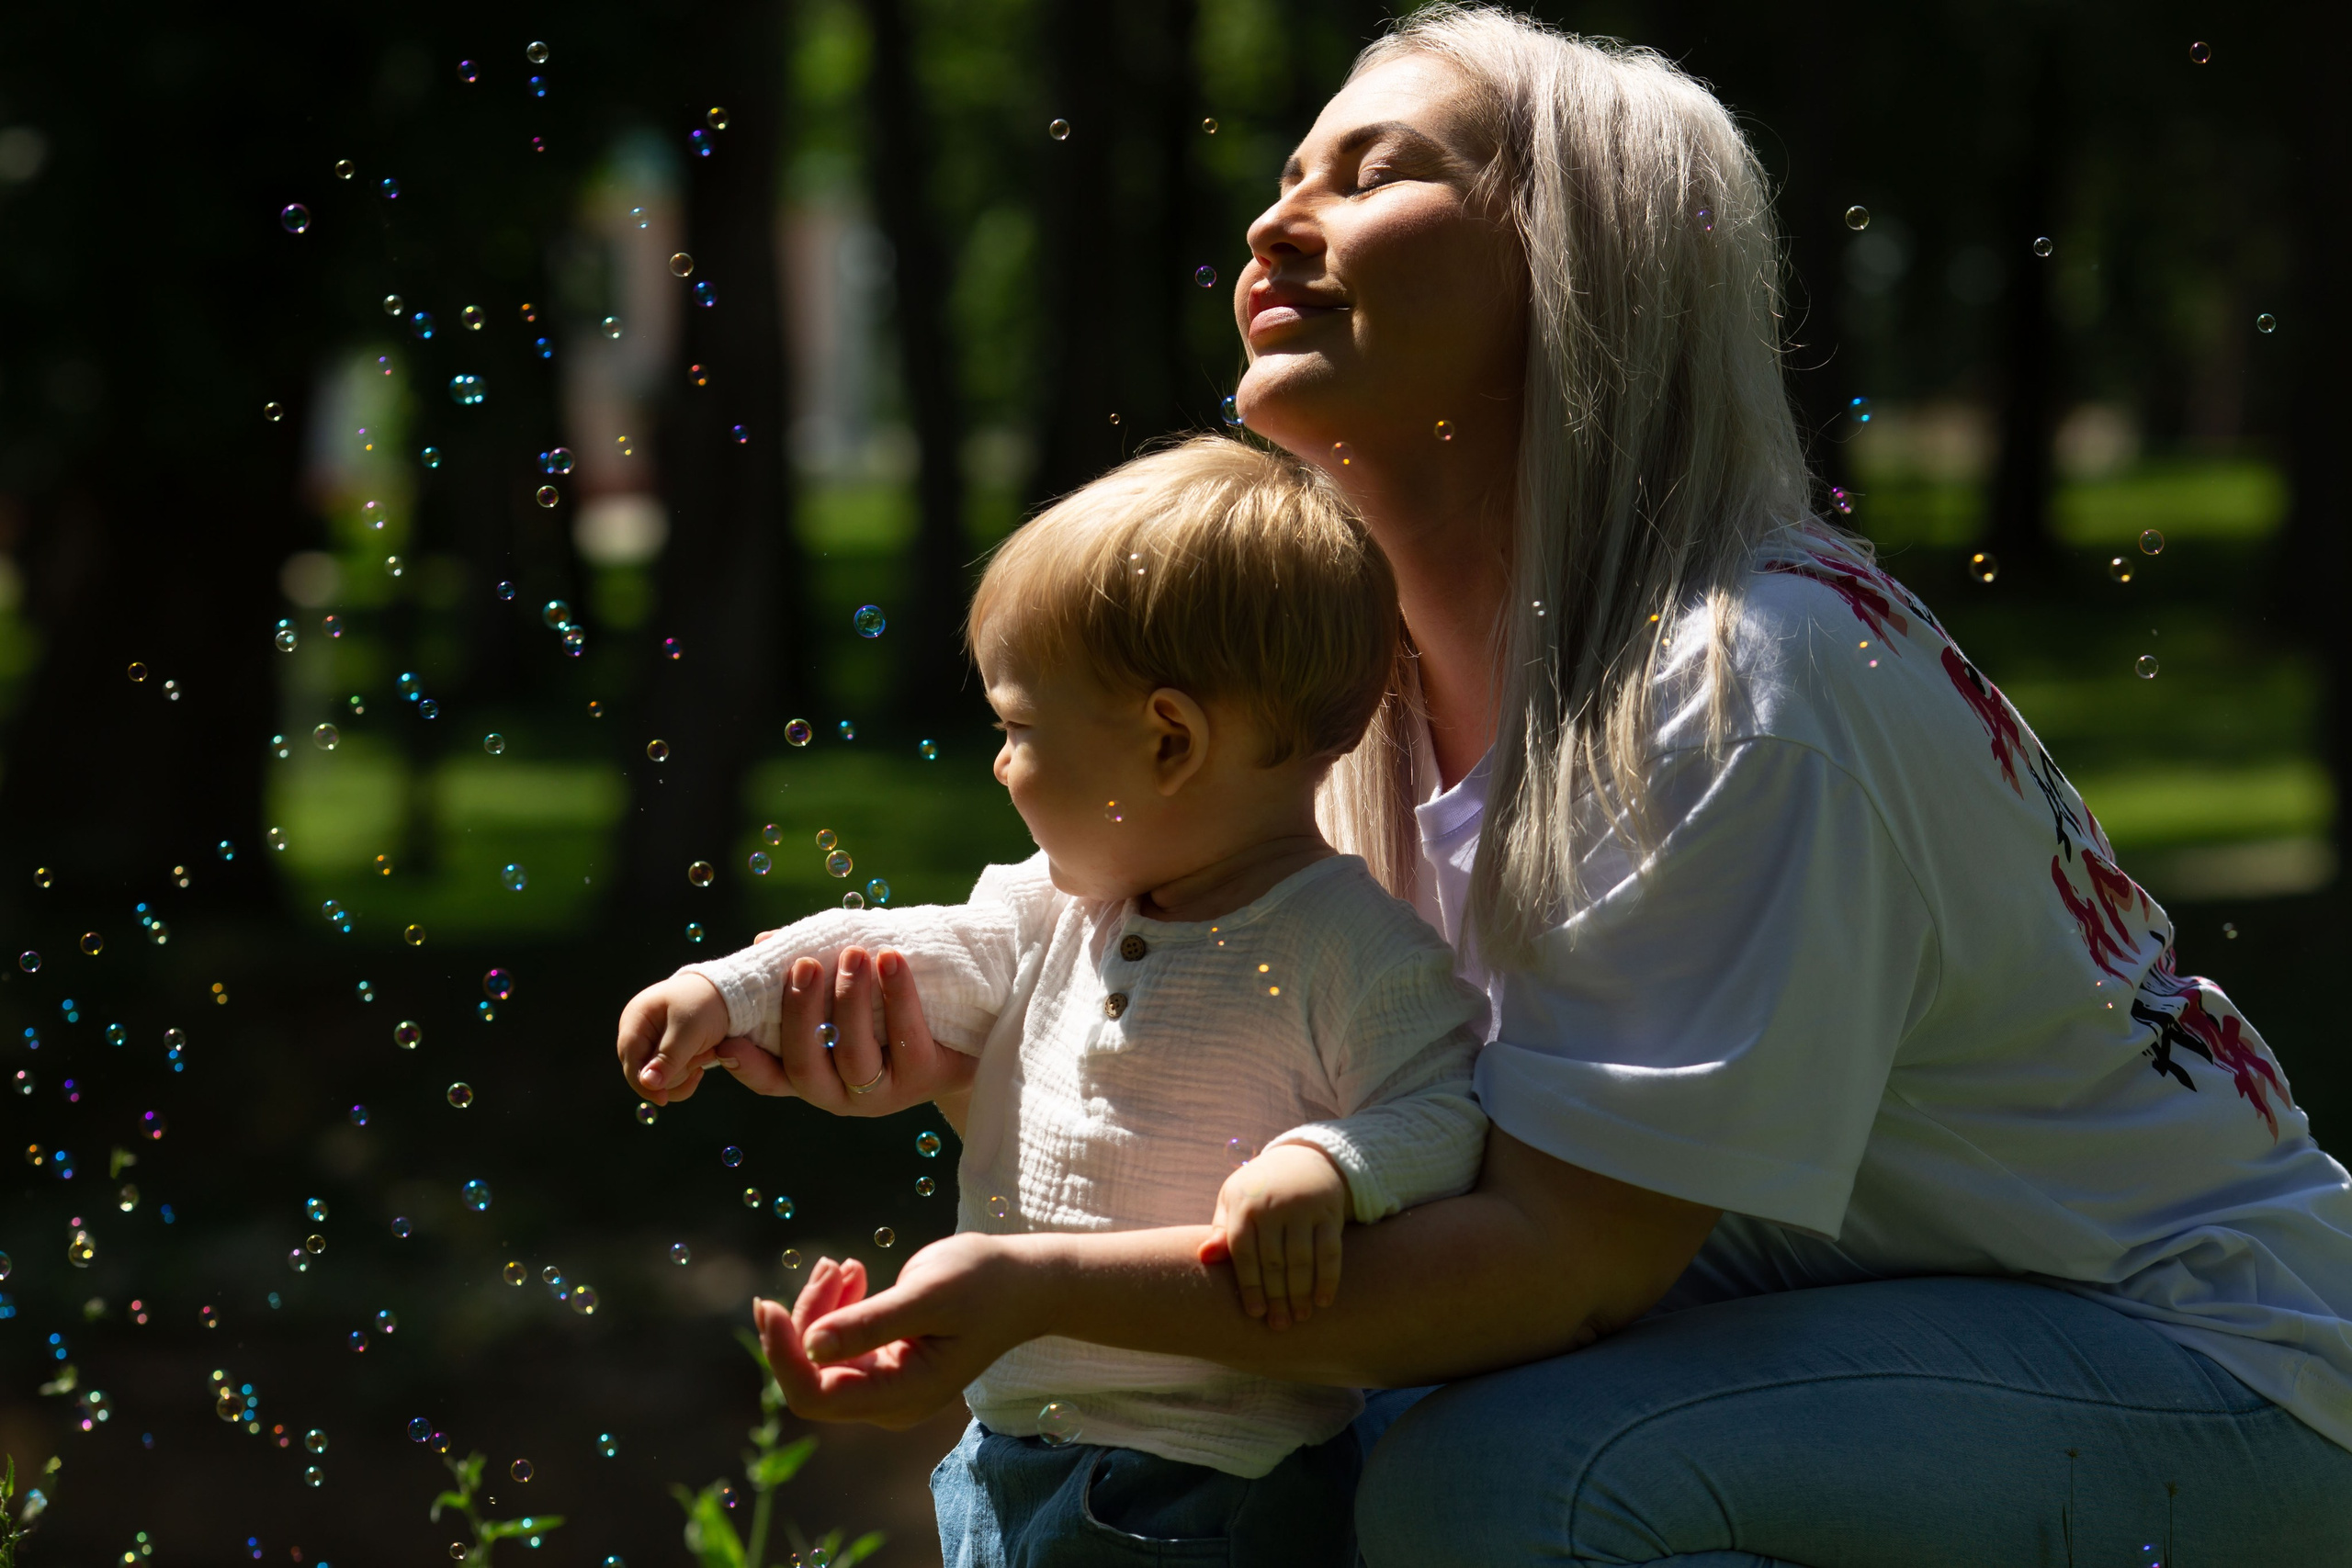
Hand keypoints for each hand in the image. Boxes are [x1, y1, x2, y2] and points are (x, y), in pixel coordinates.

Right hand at [615, 973, 741, 1104]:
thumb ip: (668, 1058)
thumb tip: (646, 1084)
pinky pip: (669, 1075)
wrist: (728, 992)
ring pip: (658, 1077)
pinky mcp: (665, 1051)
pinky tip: (702, 1062)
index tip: (664, 1100)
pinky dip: (686, 1073)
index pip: (631, 1060)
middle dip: (674, 1072)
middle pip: (644, 1072)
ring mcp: (651, 1041)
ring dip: (685, 1071)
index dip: (643, 1083)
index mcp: (635, 1019)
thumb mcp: (689, 1031)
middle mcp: (638, 1031)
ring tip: (707, 1051)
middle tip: (702, 1054)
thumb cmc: (706, 1005)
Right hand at [715, 946, 974, 1121]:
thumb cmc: (893, 1011)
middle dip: (801, 1014)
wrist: (972, 1036)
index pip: (772, 1078)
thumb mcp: (849, 992)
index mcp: (816, 1075)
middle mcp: (842, 1093)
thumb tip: (766, 940)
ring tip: (854, 954)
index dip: (747, 1066)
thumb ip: (811, 974)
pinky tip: (892, 960)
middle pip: (806, 1066)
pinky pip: (907, 1040)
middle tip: (805, 964)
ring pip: (855, 1057)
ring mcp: (883, 1093)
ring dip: (850, 1002)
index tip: (725, 1041)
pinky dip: (898, 996)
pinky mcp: (925, 1079)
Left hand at [753, 1233, 1031, 1428]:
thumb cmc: (985, 1284)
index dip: (783, 1355)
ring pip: (819, 1354)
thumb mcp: (929, 1296)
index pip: (815, 1394)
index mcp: (901, 1396)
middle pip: (812, 1372)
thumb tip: (809, 1346)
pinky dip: (835, 1306)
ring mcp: (884, 1383)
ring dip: (819, 1307)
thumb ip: (871, 1324)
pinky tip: (853, 1273)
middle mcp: (887, 1401)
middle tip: (831, 1265)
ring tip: (843, 1265)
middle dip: (806, 1318)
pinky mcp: (883, 1361)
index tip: (767, 1305)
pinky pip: (837, 1341)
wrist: (1023, 1283)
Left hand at [1198, 1143, 1347, 1329]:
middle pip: (1274, 1261)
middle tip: (1279, 1324)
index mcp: (1245, 1206)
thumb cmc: (1259, 1190)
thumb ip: (1221, 1231)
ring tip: (1300, 1316)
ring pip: (1302, 1260)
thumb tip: (1204, 1257)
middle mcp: (1274, 1206)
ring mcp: (1303, 1208)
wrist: (1302, 1159)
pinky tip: (1323, 1301)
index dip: (1250, 1286)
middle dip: (1277, 1297)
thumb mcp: (1234, 1202)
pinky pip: (1329, 1251)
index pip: (1244, 1254)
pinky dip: (1328, 1278)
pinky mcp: (1328, 1212)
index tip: (1255, 1314)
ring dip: (1301, 1293)